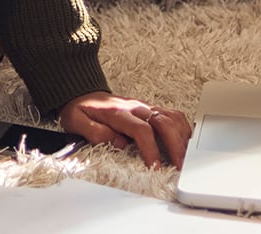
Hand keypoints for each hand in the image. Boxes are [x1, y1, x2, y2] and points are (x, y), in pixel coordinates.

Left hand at [59, 91, 191, 168]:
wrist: (82, 93)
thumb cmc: (81, 109)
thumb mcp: (76, 121)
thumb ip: (94, 132)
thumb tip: (118, 143)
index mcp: (118, 112)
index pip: (141, 130)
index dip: (151, 150)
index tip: (155, 167)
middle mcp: (135, 107)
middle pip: (163, 122)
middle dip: (174, 145)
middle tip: (179, 165)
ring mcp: (144, 107)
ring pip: (171, 116)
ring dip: (181, 137)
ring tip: (185, 157)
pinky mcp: (150, 109)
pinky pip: (172, 115)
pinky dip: (182, 128)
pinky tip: (184, 142)